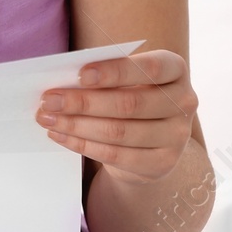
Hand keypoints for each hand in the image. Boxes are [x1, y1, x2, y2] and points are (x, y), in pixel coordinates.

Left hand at [35, 48, 197, 186]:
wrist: (150, 140)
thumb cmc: (131, 95)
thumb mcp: (126, 79)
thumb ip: (104, 75)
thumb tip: (62, 80)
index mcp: (176, 69)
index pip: (149, 68)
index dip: (115, 72)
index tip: (80, 74)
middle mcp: (184, 101)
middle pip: (129, 103)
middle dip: (83, 102)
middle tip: (49, 100)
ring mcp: (177, 136)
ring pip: (119, 132)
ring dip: (77, 125)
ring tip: (48, 118)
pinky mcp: (162, 163)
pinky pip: (116, 155)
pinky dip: (82, 144)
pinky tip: (60, 135)